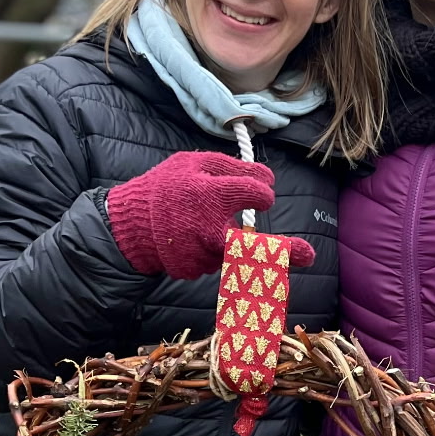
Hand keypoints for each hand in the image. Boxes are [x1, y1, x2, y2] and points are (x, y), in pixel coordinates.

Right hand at [107, 150, 284, 279]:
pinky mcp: (195, 271)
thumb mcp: (192, 164)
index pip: (254, 194)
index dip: (262, 193)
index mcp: (210, 196)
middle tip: (307, 255)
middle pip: (256, 244)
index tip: (262, 195)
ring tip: (200, 227)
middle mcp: (209, 229)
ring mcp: (201, 254)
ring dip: (230, 241)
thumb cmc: (161, 188)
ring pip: (233, 251)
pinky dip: (210, 251)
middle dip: (286, 250)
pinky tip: (191, 240)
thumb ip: (231, 168)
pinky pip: (215, 261)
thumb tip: (267, 178)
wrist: (126, 225)